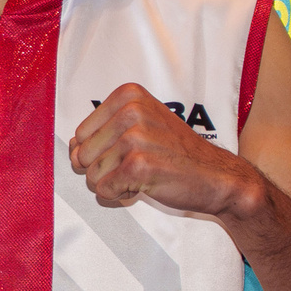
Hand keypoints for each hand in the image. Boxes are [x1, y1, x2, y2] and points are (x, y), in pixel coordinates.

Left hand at [68, 82, 257, 215]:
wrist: (219, 177)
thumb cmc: (176, 154)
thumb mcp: (140, 128)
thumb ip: (101, 134)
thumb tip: (71, 151)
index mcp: (128, 95)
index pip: (80, 134)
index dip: (101, 152)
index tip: (133, 149)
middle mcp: (130, 111)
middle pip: (82, 155)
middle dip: (105, 169)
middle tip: (139, 164)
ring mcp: (135, 137)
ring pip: (91, 175)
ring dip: (115, 182)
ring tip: (145, 173)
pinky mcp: (138, 165)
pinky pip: (104, 190)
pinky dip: (121, 195)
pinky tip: (146, 185)